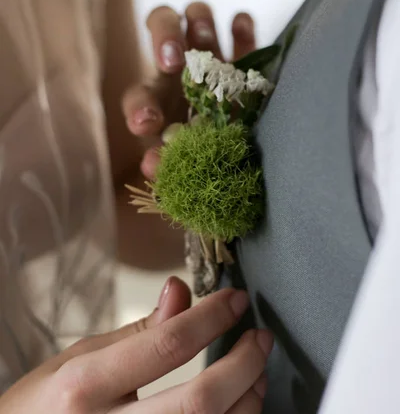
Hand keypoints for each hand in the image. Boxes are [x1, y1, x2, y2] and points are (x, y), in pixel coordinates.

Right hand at [0, 278, 272, 412]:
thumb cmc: (43, 408)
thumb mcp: (79, 359)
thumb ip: (137, 332)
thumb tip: (180, 291)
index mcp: (84, 388)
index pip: (167, 345)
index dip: (211, 317)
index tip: (235, 301)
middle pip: (199, 402)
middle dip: (242, 365)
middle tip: (260, 338)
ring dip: (246, 401)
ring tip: (255, 371)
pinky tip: (238, 406)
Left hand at [122, 2, 255, 179]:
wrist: (239, 154)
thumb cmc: (204, 159)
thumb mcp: (185, 167)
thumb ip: (168, 166)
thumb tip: (153, 166)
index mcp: (158, 100)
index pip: (140, 96)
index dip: (140, 107)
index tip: (148, 124)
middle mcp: (180, 69)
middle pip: (161, 23)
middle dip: (164, 36)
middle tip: (172, 62)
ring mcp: (213, 56)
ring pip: (198, 14)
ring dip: (200, 21)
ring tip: (204, 41)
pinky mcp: (245, 56)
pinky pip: (242, 27)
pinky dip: (241, 25)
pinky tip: (240, 29)